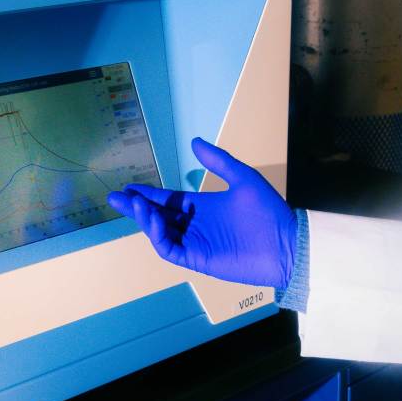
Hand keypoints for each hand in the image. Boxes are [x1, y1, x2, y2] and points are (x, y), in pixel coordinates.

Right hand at [107, 138, 296, 288]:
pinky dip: (159, 235)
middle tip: (115, 197)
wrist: (286, 243)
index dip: (147, 194)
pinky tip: (156, 219)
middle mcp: (193, 225)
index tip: (128, 187)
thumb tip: (194, 142)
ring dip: (145, 219)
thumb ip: (218, 162)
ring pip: (159, 232)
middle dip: (136, 207)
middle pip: (157, 216)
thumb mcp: (242, 178)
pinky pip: (170, 249)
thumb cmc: (267, 211)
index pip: (167, 200)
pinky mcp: (197, 258)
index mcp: (201, 207)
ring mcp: (194, 243)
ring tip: (135, 204)